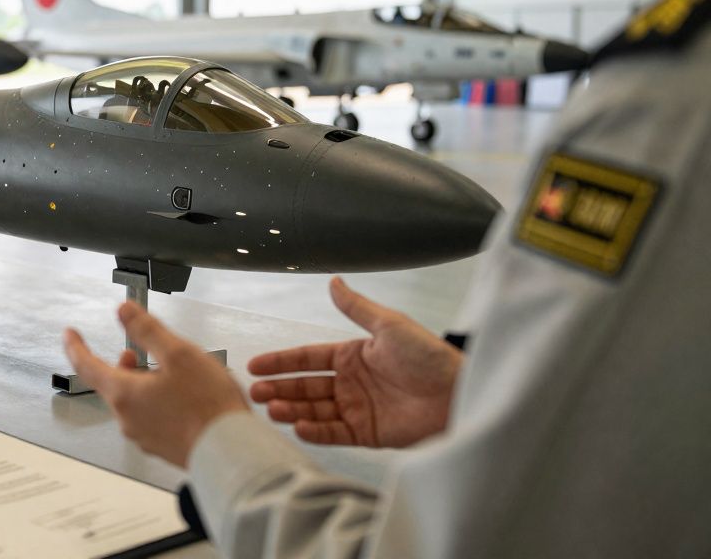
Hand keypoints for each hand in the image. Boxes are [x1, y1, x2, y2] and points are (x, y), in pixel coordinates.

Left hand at [64, 302, 246, 467]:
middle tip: (135, 351)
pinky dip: (157, 402)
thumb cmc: (207, 407)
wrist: (230, 452)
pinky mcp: (163, 447)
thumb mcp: (178, 354)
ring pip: (134, 402)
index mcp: (125, 395)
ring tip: (168, 374)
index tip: (70, 335)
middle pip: (113, 384)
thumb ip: (147, 330)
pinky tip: (182, 398)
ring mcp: (145, 436)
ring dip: (143, 383)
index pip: (87, 366)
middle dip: (122, 364)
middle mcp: (129, 419)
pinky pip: (151, 418)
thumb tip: (124, 311)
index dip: (76, 346)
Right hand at [248, 277, 461, 447]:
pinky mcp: (367, 433)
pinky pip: (334, 432)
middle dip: (279, 388)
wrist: (459, 394)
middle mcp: (350, 383)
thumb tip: (333, 281)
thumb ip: (357, 308)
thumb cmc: (430, 357)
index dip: (281, 361)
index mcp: (352, 355)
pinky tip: (299, 426)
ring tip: (273, 409)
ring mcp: (356, 409)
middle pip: (305, 386)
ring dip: (292, 409)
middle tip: (256, 392)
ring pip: (314, 410)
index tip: (256, 365)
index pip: (308, 358)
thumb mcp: (390, 325)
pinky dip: (316, 431)